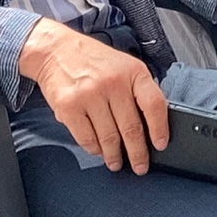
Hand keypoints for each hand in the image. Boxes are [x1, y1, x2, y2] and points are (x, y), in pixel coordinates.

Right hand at [18, 18, 168, 174]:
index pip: (154, 104)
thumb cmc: (94, 60)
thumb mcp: (125, 66)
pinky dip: (94, 149)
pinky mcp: (69, 107)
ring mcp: (90, 96)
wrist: (56, 51)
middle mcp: (113, 83)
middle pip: (131, 127)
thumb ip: (138, 90)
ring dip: (114, 155)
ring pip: (108, 137)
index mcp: (133, 72)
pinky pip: (86, 137)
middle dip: (137, 152)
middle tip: (140, 166)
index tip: (161, 144)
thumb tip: (152, 123)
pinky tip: (98, 150)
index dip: (160, 128)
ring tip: (117, 162)